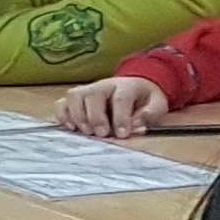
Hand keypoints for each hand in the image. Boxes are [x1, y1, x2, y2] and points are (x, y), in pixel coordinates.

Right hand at [56, 74, 174, 137]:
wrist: (134, 86)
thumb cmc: (144, 99)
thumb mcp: (157, 105)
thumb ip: (150, 114)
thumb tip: (136, 125)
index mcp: (126, 86)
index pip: (120, 98)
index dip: (120, 117)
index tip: (122, 134)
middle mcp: (103, 85)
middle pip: (93, 95)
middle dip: (96, 117)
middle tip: (102, 134)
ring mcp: (87, 90)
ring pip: (74, 97)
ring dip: (78, 116)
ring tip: (87, 132)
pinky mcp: (75, 98)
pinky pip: (62, 103)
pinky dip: (63, 116)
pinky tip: (72, 127)